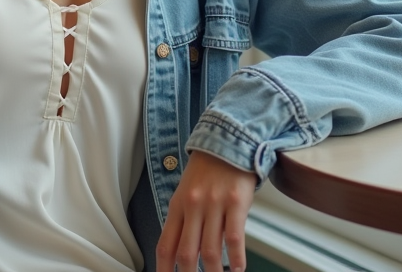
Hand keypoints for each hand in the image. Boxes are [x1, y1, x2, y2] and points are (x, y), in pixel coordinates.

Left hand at [157, 151, 256, 271]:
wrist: (229, 142)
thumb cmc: (207, 172)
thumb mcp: (186, 193)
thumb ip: (182, 221)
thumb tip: (178, 254)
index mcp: (177, 206)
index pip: (165, 245)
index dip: (164, 269)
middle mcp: (193, 206)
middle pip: (186, 253)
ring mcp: (214, 205)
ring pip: (210, 250)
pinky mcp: (236, 203)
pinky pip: (234, 238)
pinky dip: (235, 259)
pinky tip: (237, 269)